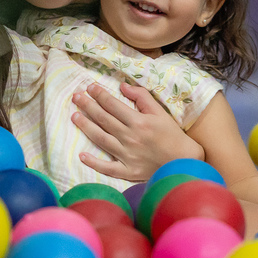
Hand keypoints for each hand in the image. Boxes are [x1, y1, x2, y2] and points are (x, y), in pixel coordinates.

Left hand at [72, 82, 203, 181]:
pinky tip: (82, 155)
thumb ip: (142, 97)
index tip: (89, 87)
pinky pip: (107, 167)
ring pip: (101, 138)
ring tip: (74, 116)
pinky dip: (94, 163)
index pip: (113, 105)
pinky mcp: (128, 171)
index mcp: (138, 122)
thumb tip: (123, 87)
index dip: (99, 95)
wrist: (183, 161)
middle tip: (76, 97)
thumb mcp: (160, 112)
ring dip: (85, 126)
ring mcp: (127, 155)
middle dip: (88, 106)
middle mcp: (130, 137)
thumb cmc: (173, 135)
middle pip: (103, 119)